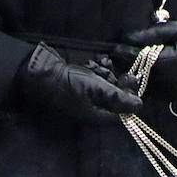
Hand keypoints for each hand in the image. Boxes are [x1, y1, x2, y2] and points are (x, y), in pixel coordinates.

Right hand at [16, 43, 141, 123]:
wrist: (37, 72)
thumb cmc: (66, 83)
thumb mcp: (95, 89)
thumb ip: (118, 97)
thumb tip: (139, 106)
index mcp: (97, 115)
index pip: (122, 112)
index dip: (129, 97)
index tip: (132, 81)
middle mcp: (93, 108)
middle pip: (116, 97)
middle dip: (118, 82)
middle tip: (121, 71)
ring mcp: (86, 95)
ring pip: (106, 84)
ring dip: (107, 73)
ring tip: (101, 64)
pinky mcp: (80, 83)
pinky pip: (96, 77)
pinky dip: (98, 69)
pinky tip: (97, 61)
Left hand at [118, 16, 176, 90]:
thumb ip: (151, 35)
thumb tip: (127, 36)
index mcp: (168, 63)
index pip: (137, 59)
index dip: (122, 52)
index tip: (113, 47)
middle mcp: (168, 81)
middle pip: (136, 75)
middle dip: (125, 67)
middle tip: (113, 58)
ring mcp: (171, 92)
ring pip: (142, 87)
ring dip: (133, 77)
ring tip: (124, 66)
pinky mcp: (173, 98)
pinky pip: (152, 92)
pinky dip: (145, 85)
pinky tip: (141, 75)